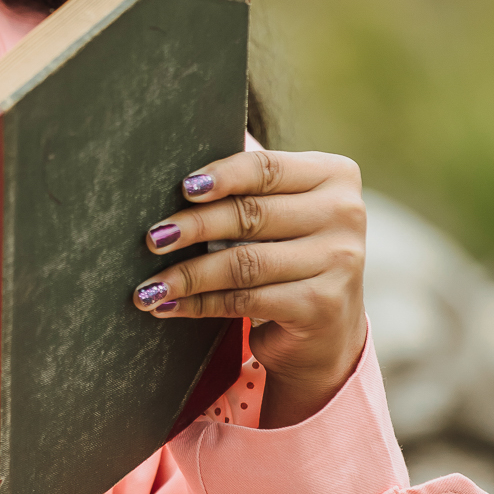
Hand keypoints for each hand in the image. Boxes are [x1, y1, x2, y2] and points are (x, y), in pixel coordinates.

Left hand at [131, 150, 367, 427]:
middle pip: (251, 214)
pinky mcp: (321, 306)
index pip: (267, 168)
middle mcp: (345, 214)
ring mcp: (338, 262)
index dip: (222, 176)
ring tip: (148, 286)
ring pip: (244, 263)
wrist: (328, 327)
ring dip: (187, 274)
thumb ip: (247, 186)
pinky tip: (169, 305)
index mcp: (334, 176)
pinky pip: (246, 301)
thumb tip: (175, 165)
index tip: (183, 188)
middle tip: (152, 238)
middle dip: (193, 227)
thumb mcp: (280, 211)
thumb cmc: (288, 252)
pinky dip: (200, 303)